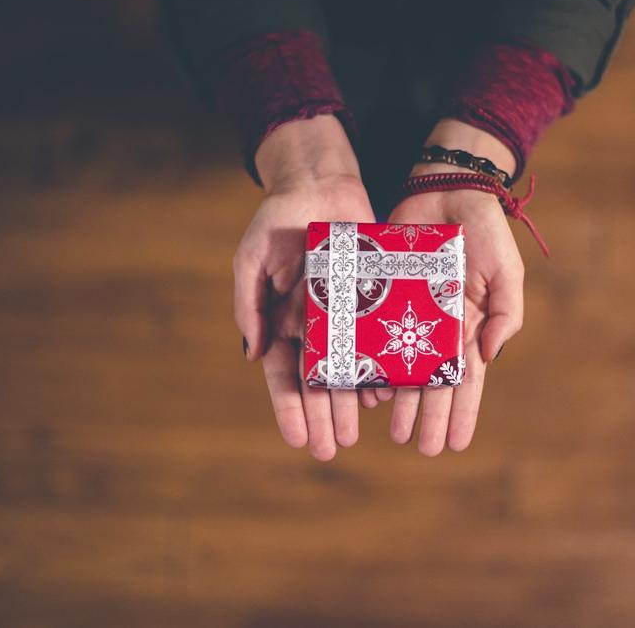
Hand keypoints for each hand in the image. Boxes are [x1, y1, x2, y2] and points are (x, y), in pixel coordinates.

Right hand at [234, 115, 374, 460]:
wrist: (320, 184)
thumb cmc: (279, 220)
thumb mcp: (253, 258)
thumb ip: (250, 304)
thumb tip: (253, 354)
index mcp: (282, 322)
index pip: (285, 375)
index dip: (289, 408)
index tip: (298, 439)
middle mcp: (314, 327)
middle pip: (318, 383)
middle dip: (322, 417)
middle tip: (332, 449)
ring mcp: (345, 317)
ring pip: (348, 370)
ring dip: (349, 403)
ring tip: (355, 433)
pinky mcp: (372, 301)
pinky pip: (377, 342)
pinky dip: (380, 368)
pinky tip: (384, 394)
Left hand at [382, 120, 524, 454]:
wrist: (445, 188)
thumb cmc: (483, 230)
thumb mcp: (506, 270)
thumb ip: (505, 312)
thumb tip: (489, 356)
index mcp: (470, 326)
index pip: (467, 380)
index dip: (463, 412)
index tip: (457, 444)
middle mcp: (438, 328)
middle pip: (433, 383)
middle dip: (429, 417)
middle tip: (422, 448)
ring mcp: (409, 314)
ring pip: (402, 367)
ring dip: (400, 401)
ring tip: (393, 431)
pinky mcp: (382, 296)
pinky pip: (374, 335)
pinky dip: (372, 362)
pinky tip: (367, 389)